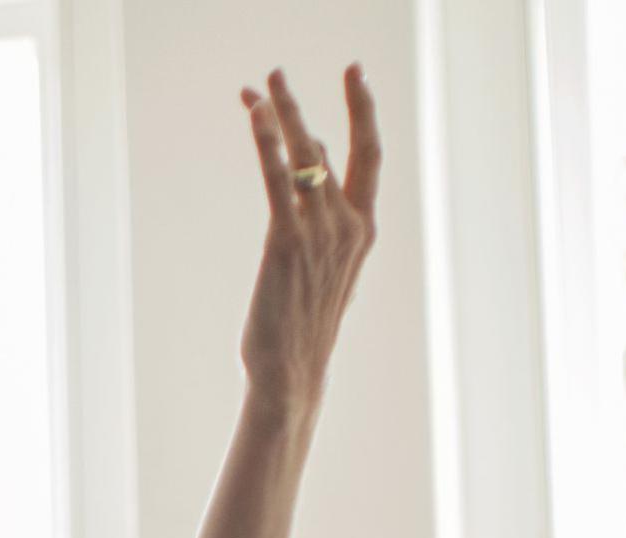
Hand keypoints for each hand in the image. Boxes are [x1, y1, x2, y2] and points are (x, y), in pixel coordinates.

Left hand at [238, 66, 380, 428]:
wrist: (292, 375)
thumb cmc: (300, 328)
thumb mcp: (320, 268)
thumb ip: (321, 219)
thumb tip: (313, 167)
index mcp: (363, 231)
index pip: (369, 156)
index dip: (363, 111)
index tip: (354, 74)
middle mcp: (348, 226)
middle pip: (331, 146)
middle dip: (308, 105)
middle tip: (280, 73)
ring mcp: (321, 233)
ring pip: (303, 156)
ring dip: (279, 116)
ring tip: (256, 87)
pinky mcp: (287, 241)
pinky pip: (278, 179)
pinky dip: (267, 143)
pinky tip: (256, 115)